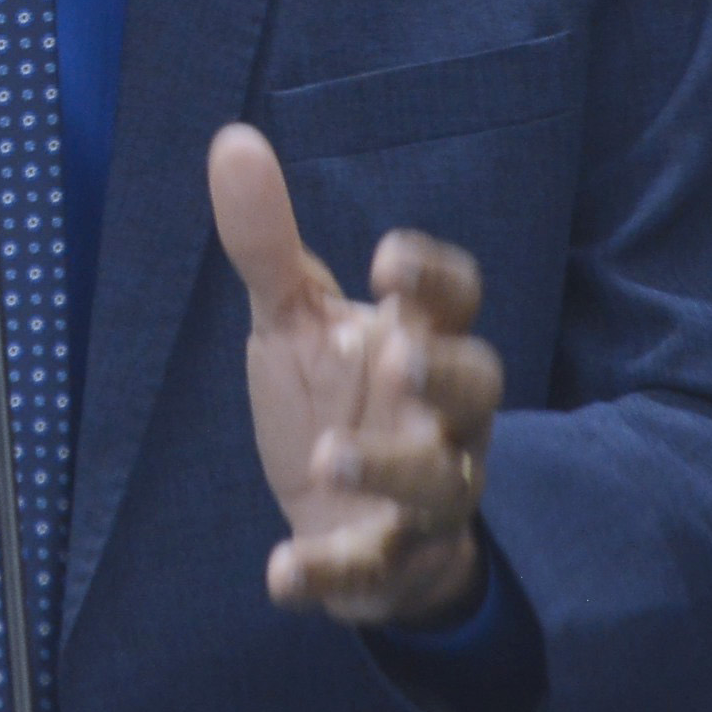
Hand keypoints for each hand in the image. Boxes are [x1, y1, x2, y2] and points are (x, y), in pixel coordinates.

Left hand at [208, 122, 503, 626]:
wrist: (345, 516)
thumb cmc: (332, 396)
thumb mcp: (294, 319)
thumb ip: (268, 244)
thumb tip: (232, 139)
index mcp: (418, 341)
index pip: (454, 299)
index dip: (432, 277)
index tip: (384, 259)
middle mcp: (440, 417)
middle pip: (479, 387)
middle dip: (446, 373)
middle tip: (401, 358)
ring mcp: (424, 493)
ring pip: (439, 485)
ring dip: (387, 470)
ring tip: (330, 456)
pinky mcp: (390, 561)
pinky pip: (373, 570)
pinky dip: (329, 573)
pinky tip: (279, 573)